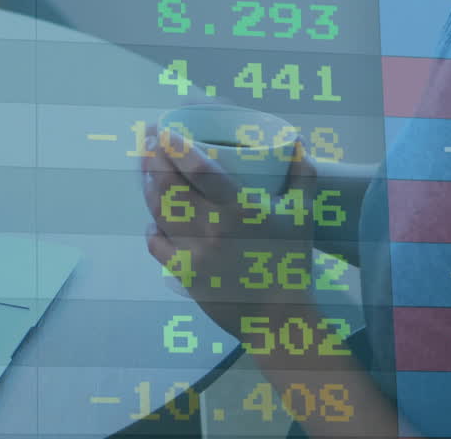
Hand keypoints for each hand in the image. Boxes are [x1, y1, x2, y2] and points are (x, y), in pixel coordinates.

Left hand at [141, 127, 317, 323]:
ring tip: (146, 167)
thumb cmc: (291, 264)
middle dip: (153, 158)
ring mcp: (192, 252)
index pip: (199, 170)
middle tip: (147, 139)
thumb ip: (303, 176)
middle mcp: (211, 228)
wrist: (277, 320)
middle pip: (168, 186)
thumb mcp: (304, 217)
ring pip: (158, 210)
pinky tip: (154, 216)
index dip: (176, 147)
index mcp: (240, 210)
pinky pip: (156, 242)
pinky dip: (152, 225)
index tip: (165, 131)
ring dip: (148, 185)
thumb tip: (298, 143)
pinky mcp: (181, 273)